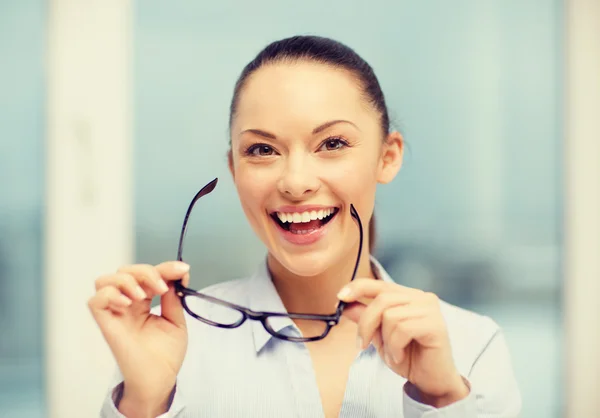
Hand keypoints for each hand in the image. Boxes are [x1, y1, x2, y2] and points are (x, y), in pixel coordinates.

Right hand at [88, 261, 190, 414]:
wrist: (160, 378)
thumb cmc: (166, 355)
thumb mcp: (176, 320)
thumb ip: (173, 299)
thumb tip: (175, 277)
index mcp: (144, 302)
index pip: (148, 275)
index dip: (165, 268)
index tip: (183, 270)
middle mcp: (127, 304)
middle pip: (125, 271)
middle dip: (146, 271)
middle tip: (162, 287)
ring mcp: (116, 313)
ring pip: (105, 280)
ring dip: (127, 280)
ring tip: (144, 295)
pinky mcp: (107, 324)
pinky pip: (96, 301)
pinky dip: (110, 295)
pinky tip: (128, 303)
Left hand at [338, 279, 468, 405]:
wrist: (430, 382)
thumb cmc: (408, 357)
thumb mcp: (380, 336)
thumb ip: (366, 318)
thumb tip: (345, 304)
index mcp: (408, 296)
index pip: (379, 284)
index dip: (357, 287)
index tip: (340, 297)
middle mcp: (421, 298)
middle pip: (382, 300)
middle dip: (366, 324)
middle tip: (362, 344)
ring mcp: (430, 309)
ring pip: (390, 315)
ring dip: (385, 340)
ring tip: (393, 352)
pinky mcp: (435, 325)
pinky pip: (402, 329)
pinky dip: (395, 346)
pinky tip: (400, 355)